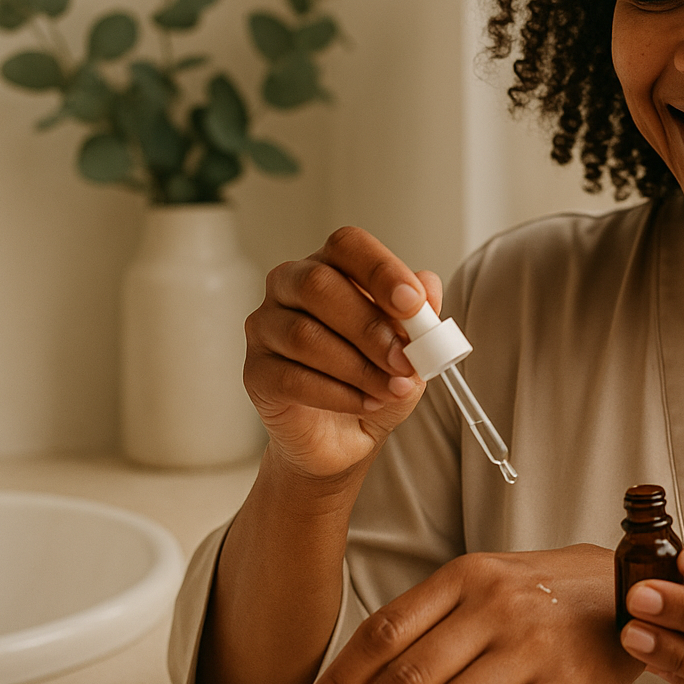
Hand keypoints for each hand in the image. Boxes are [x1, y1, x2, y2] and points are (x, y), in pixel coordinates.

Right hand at [243, 226, 444, 479]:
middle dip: (370, 327)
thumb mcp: (410, 346)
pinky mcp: (256, 372)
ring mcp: (265, 327)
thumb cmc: (373, 378)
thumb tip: (427, 288)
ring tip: (393, 389)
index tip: (414, 303)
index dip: (381, 270)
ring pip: (304, 335)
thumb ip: (419, 315)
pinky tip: (366, 403)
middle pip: (318, 286)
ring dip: (359, 367)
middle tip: (406, 360)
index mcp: (330, 266)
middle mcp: (289, 287)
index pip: (347, 246)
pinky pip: (292, 377)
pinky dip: (339, 394)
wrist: (346, 437)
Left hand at [294, 545, 643, 683]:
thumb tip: (363, 678)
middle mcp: (495, 608)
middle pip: (409, 680)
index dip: (339, 683)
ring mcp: (532, 648)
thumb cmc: (546, 591)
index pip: (384, 633)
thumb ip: (434, 618)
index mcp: (465, 577)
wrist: (632, 586)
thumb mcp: (488, 581)